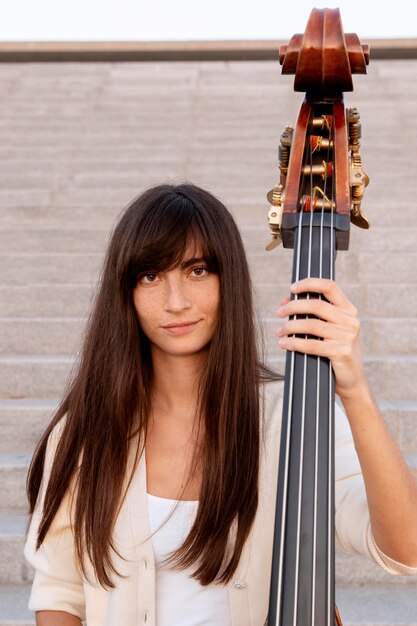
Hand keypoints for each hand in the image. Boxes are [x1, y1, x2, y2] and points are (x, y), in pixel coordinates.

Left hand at [276, 278, 366, 400]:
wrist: (351, 380)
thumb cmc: (334, 350)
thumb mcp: (326, 329)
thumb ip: (310, 313)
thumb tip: (284, 301)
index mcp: (348, 310)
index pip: (330, 287)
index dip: (309, 283)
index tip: (291, 288)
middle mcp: (351, 320)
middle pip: (316, 305)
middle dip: (293, 307)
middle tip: (278, 313)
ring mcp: (347, 336)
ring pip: (312, 325)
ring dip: (290, 327)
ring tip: (279, 332)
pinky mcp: (342, 352)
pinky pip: (312, 345)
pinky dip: (294, 343)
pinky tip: (284, 344)